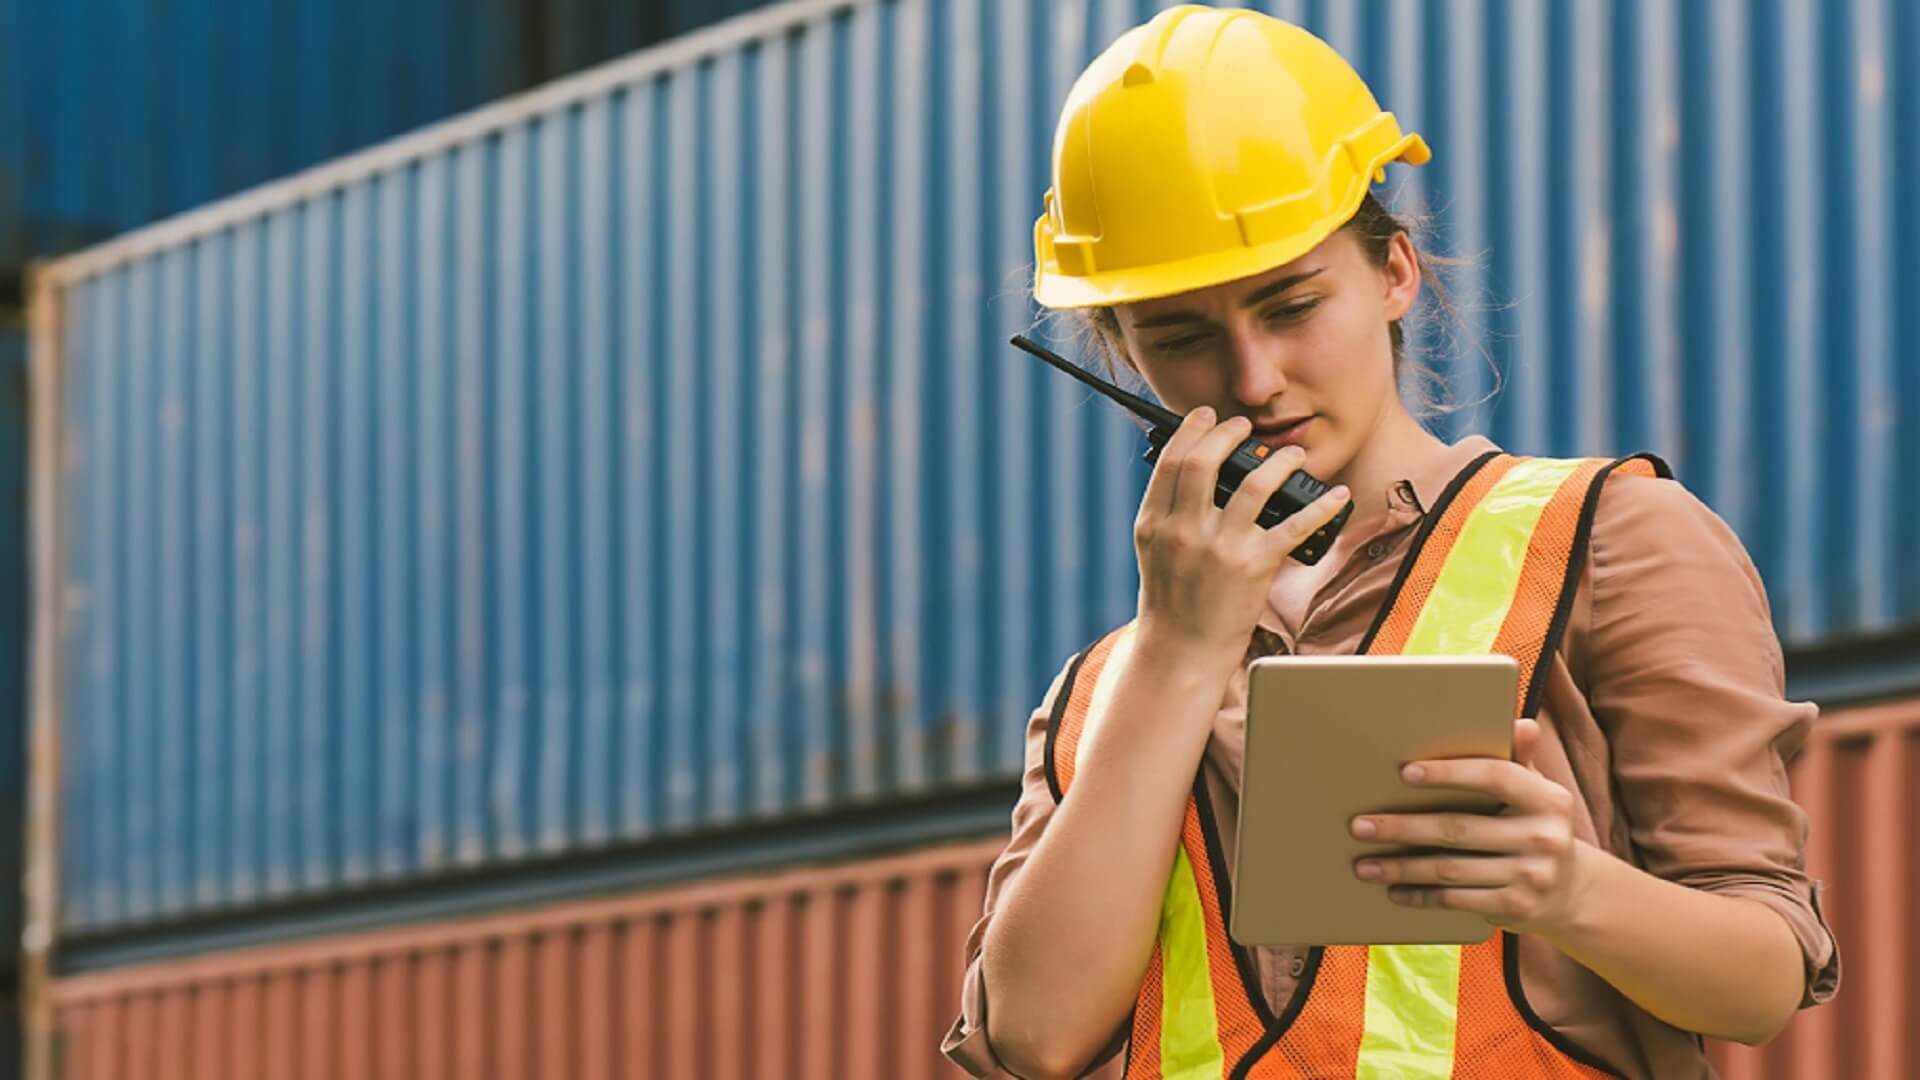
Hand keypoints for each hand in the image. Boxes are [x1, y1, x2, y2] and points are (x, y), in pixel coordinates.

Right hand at [1131, 406, 1349, 662]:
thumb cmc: (1171, 599)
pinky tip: (1338, 495)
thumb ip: (1169, 511)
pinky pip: (1295, 525)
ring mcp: (1220, 547)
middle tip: (1243, 426)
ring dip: (1279, 461)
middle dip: (1227, 433)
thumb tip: (1192, 468)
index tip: (1205, 416)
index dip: (1190, 430)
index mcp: (1154, 523)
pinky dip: (1322, 506)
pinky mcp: (1254, 566)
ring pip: (1255, 484)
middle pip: (1204, 461)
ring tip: (1291, 454)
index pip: (1170, 461)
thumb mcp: (1155, 549)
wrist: (1182, 649)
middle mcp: (1185, 530)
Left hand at [1348, 717, 1589, 935]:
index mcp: (1548, 799)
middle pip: (1458, 828)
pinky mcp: (1516, 908)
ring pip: (1450, 869)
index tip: (1405, 772)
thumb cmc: (1536, 827)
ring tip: (1364, 864)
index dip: (1450, 773)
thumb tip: (1521, 724)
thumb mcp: (1536, 792)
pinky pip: (1457, 900)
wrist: (1572, 892)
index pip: (1495, 777)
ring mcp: (1531, 876)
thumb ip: (1520, 760)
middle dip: (1403, 827)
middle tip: (1360, 826)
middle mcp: (1544, 837)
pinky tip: (1394, 890)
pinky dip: (1421, 896)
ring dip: (1402, 868)